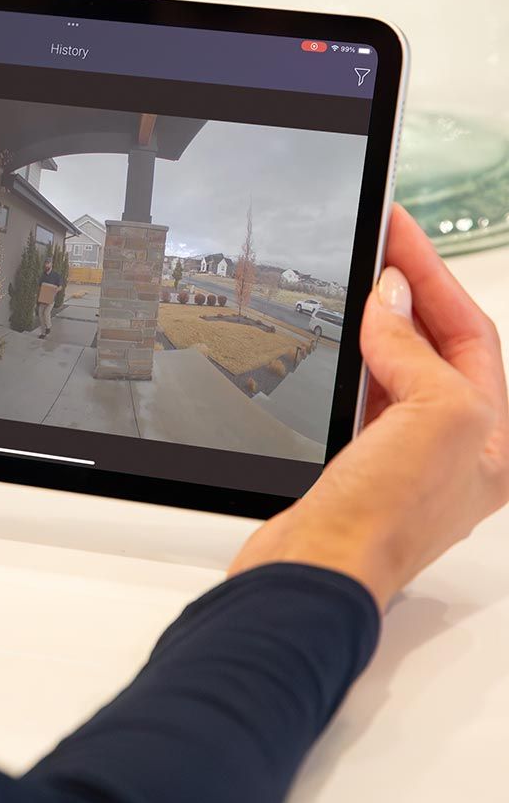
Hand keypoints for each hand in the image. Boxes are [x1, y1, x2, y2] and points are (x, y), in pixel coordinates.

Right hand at [228, 205, 508, 610]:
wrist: (312, 572)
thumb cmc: (383, 522)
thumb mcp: (433, 416)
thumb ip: (417, 349)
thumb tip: (391, 298)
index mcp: (494, 441)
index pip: (470, 334)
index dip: (432, 276)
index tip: (398, 230)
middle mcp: (456, 451)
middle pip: (438, 347)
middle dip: (410, 292)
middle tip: (379, 244)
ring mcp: (405, 460)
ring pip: (398, 369)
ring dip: (378, 323)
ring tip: (357, 278)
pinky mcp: (357, 467)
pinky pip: (361, 395)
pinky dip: (350, 361)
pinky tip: (335, 340)